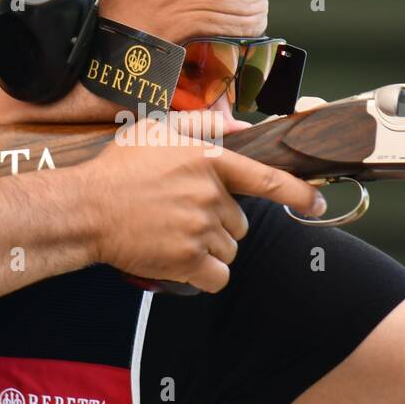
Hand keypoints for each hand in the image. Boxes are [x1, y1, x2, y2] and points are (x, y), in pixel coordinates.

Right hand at [84, 116, 324, 292]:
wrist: (85, 209)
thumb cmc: (118, 169)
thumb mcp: (157, 131)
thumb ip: (202, 126)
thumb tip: (242, 128)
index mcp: (208, 160)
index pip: (268, 179)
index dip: (300, 194)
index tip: (318, 204)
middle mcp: (210, 194)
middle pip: (241, 224)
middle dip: (219, 224)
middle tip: (182, 216)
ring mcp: (200, 229)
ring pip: (229, 250)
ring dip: (209, 249)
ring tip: (174, 236)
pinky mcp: (187, 260)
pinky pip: (218, 277)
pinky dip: (204, 276)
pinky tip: (179, 262)